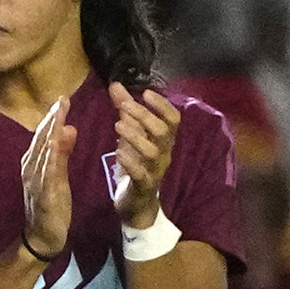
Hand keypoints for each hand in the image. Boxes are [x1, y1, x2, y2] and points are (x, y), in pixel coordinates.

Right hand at [19, 98, 79, 259]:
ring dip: (51, 132)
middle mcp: (31, 168)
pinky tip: (58, 144)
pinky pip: (48, 171)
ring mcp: (35, 181)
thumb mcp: (59, 178)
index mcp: (34, 163)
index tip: (62, 100)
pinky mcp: (43, 194)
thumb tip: (70, 128)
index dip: (52, 117)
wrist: (42, 238)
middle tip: (62, 99)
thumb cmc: (51, 208)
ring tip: (61, 114)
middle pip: (42, 139)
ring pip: (43, 152)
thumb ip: (63, 154)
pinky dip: (52, 156)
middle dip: (51, 119)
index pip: (44, 136)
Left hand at [107, 84, 179, 234]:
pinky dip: (130, 162)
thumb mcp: (130, 135)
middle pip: (163, 132)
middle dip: (145, 116)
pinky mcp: (143, 187)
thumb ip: (125, 111)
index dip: (163, 105)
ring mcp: (155, 171)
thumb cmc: (135, 164)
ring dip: (135, 136)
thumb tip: (116, 84)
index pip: (173, 120)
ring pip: (153, 152)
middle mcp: (163, 154)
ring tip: (117, 125)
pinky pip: (141, 174)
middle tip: (124, 106)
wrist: (136, 203)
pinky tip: (118, 152)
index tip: (146, 92)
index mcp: (163, 141)